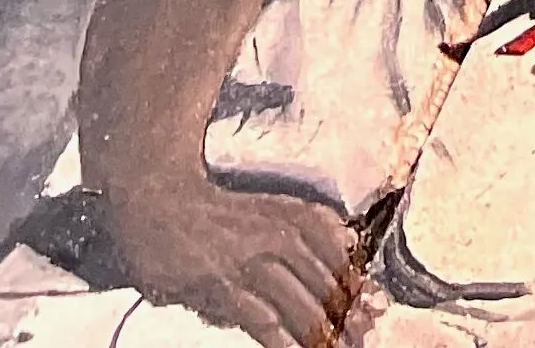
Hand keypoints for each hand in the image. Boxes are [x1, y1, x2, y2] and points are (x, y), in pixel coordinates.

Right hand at [111, 174, 360, 347]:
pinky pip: (266, 324)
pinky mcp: (225, 289)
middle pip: (329, 286)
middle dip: (349, 318)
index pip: (343, 254)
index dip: (360, 284)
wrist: (160, 202)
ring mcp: (253, 263)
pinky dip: (287, 345)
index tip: (374, 306)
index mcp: (295, 214)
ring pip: (304, 309)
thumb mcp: (267, 211)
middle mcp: (281, 235)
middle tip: (363, 337)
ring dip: (323, 337)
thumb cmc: (216, 214)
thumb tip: (347, 252)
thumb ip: (305, 232)